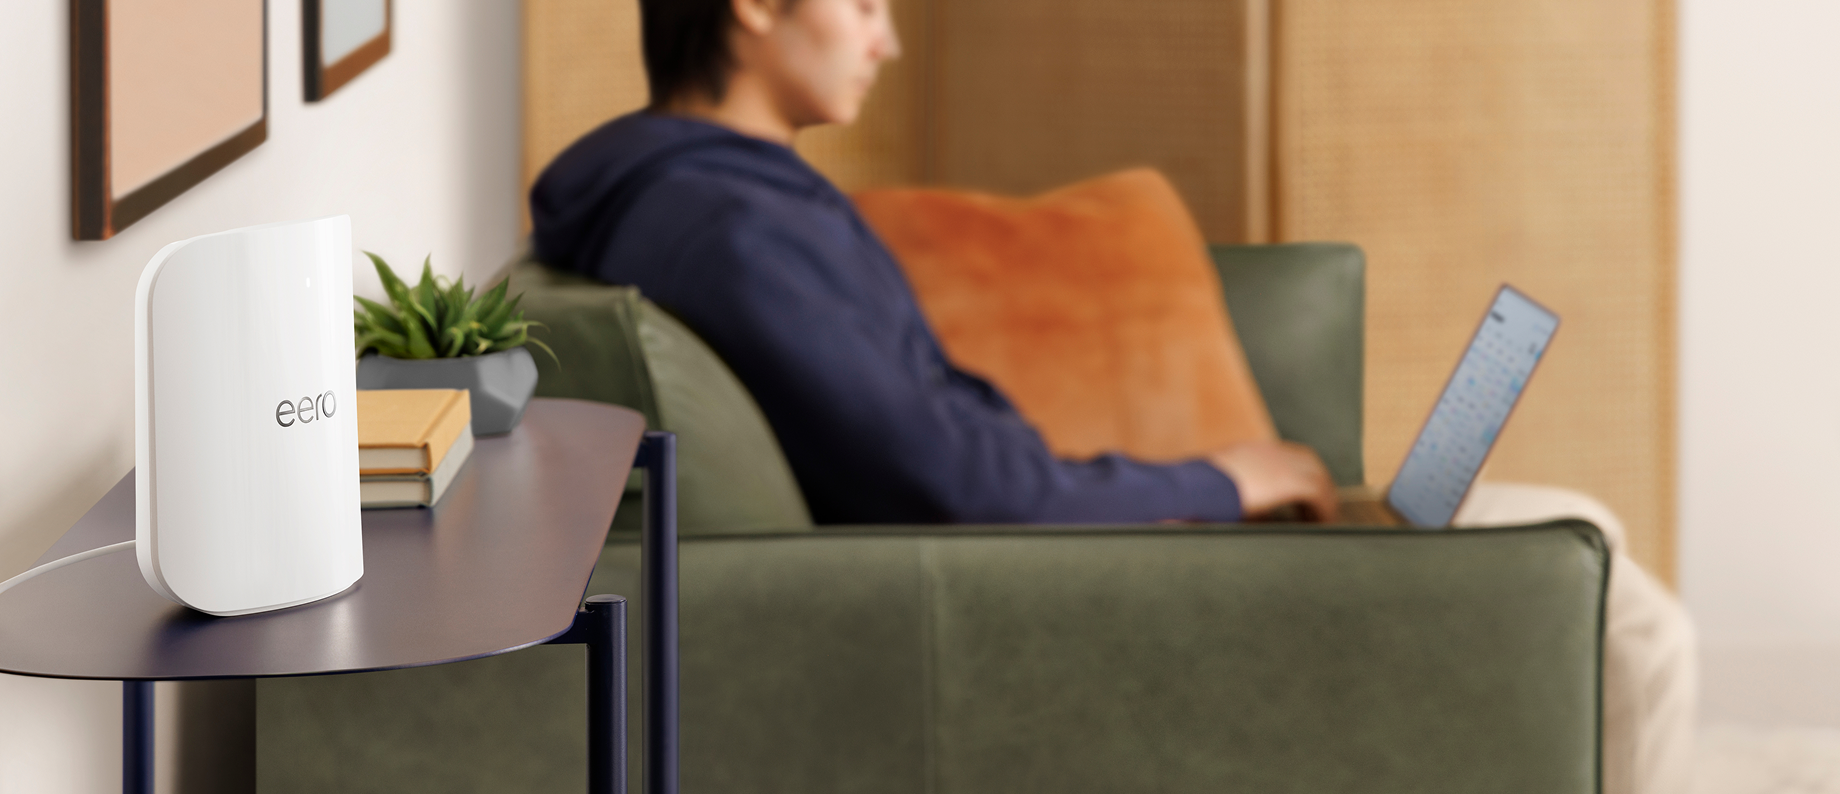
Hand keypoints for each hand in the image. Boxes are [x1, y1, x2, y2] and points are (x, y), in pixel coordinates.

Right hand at [1207, 440, 1338, 521]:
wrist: (1196, 487)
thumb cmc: (1196, 491)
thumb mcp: (1216, 487)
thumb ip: (1230, 492)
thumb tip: (1236, 509)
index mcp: (1250, 451)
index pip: (1284, 455)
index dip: (1297, 472)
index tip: (1299, 492)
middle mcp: (1270, 452)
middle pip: (1308, 460)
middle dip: (1317, 480)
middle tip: (1318, 504)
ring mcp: (1282, 463)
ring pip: (1318, 476)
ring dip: (1324, 496)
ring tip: (1323, 518)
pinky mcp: (1290, 481)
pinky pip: (1318, 494)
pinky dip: (1324, 508)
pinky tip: (1323, 523)